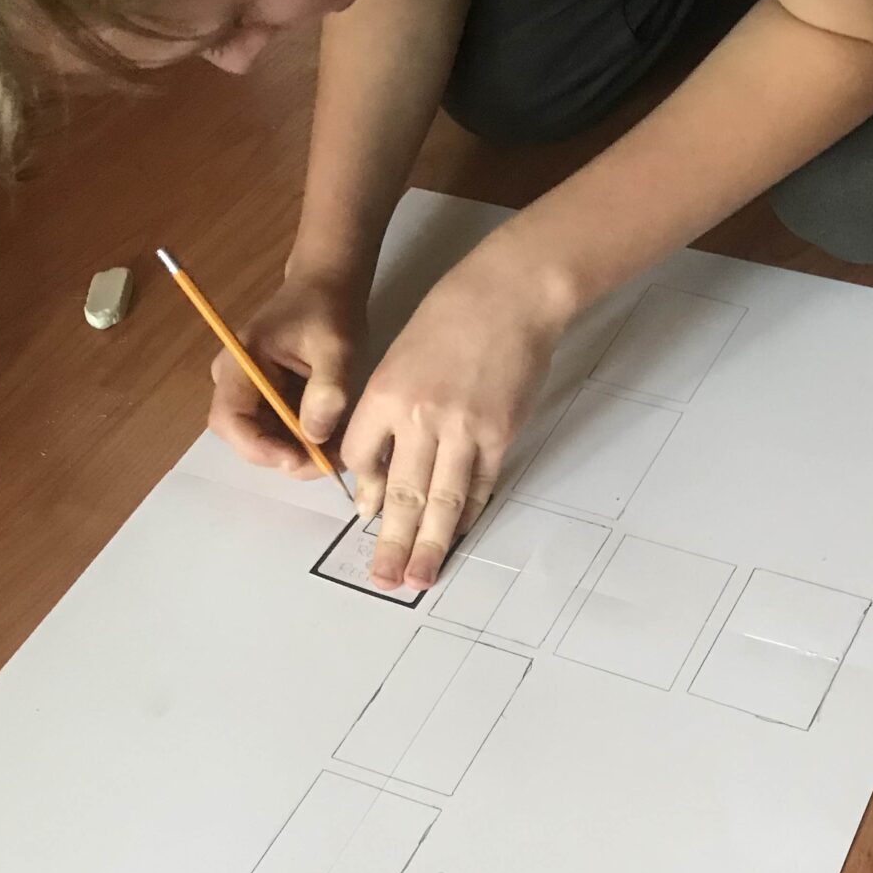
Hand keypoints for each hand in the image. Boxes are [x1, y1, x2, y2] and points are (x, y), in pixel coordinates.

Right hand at [207, 271, 366, 480]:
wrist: (329, 287)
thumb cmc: (328, 310)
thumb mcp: (337, 347)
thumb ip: (327, 391)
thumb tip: (315, 436)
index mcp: (240, 364)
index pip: (229, 419)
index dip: (259, 448)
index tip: (299, 459)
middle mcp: (235, 382)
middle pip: (245, 437)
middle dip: (284, 457)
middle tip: (326, 465)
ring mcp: (250, 393)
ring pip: (264, 440)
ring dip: (298, 455)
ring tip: (335, 456)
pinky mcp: (269, 399)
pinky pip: (280, 432)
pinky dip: (305, 445)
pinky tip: (332, 445)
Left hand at [341, 251, 572, 589]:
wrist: (511, 293)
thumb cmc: (451, 316)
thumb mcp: (401, 354)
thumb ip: (387, 410)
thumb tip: (381, 463)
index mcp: (385, 394)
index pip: (360, 458)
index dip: (363, 488)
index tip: (367, 511)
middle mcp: (420, 418)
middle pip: (400, 493)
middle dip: (391, 541)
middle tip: (383, 579)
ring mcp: (464, 430)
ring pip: (442, 501)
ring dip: (430, 545)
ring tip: (419, 577)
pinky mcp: (500, 435)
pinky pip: (480, 486)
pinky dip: (469, 514)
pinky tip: (458, 537)